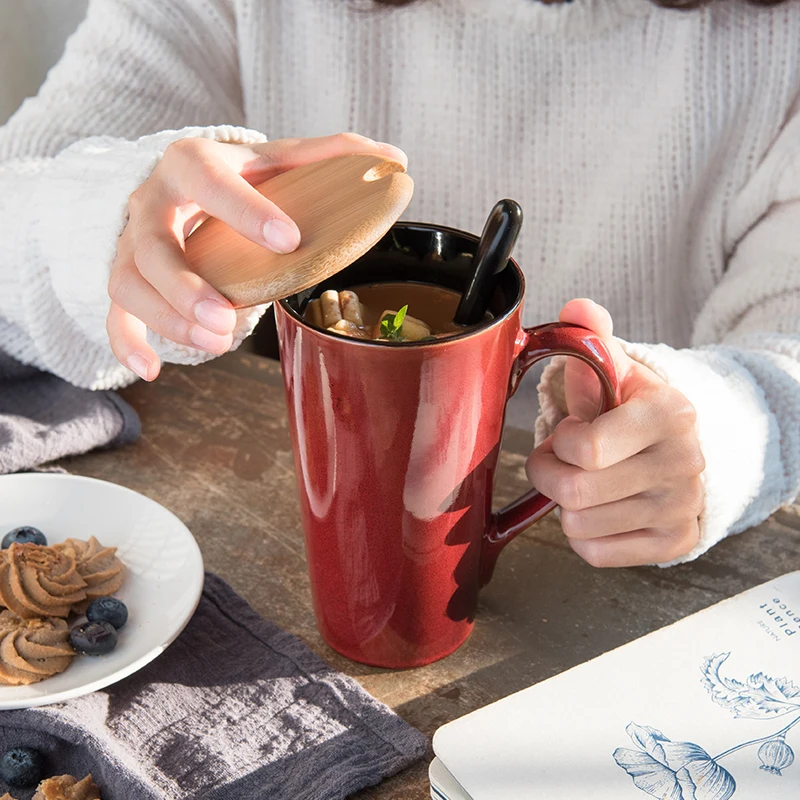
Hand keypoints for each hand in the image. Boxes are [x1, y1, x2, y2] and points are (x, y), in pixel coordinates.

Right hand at [107, 133, 406, 379]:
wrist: (180, 184)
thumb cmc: (236, 177)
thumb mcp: (276, 160)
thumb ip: (330, 156)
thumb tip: (393, 161)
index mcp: (191, 164)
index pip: (206, 178)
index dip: (243, 209)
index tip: (288, 240)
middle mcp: (151, 202)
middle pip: (150, 243)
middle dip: (184, 284)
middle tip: (227, 317)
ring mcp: (133, 244)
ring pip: (129, 283)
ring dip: (167, 319)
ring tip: (216, 343)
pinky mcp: (129, 279)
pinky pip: (114, 313)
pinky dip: (128, 341)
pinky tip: (153, 369)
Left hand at [526, 299, 704, 567]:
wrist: (680, 450)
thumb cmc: (633, 410)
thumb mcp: (616, 371)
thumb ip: (592, 338)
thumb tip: (577, 308)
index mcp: (669, 415)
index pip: (586, 449)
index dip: (560, 442)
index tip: (569, 431)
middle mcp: (683, 464)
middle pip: (575, 492)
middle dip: (549, 473)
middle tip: (559, 459)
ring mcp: (681, 509)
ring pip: (579, 526)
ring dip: (565, 504)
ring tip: (585, 479)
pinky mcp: (672, 543)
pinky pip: (595, 553)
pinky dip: (583, 534)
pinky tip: (599, 507)